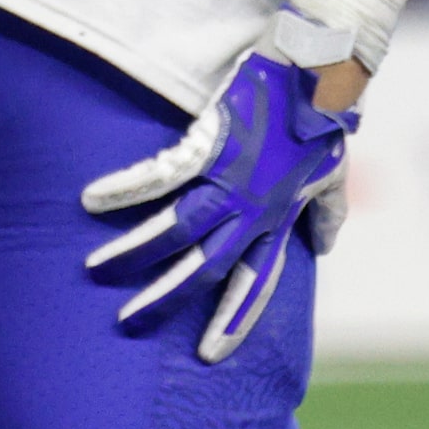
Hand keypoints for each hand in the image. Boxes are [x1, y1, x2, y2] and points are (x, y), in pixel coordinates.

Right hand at [81, 15, 357, 362]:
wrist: (319, 73)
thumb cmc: (324, 120)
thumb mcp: (335, 174)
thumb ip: (328, 214)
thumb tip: (324, 245)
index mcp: (279, 220)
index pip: (255, 283)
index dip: (233, 320)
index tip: (210, 355)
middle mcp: (251, 209)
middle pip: (204, 268)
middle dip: (164, 299)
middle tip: (129, 323)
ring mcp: (229, 178)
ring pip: (175, 229)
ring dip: (133, 253)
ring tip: (95, 270)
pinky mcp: (210, 143)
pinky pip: (161, 174)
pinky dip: (127, 189)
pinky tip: (92, 200)